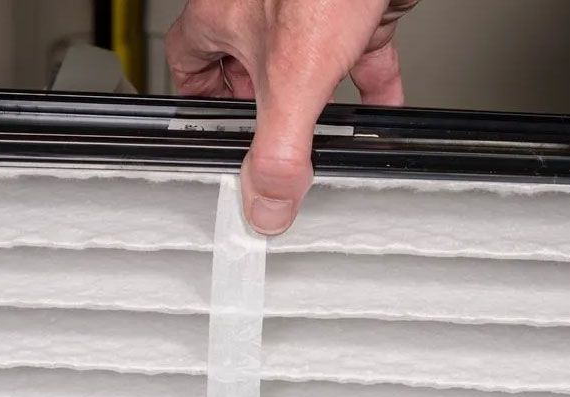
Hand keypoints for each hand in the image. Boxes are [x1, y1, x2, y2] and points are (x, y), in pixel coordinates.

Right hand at [167, 0, 421, 234]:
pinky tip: (382, 108)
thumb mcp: (292, 81)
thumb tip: (265, 204)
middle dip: (261, 108)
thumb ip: (278, 151)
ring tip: (323, 136)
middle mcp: (261, 10)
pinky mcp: (354, 8)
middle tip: (269, 143)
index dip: (196, 100)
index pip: (187, 63)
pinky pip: (358, 52)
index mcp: (224, 18)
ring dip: (315, 99)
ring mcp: (308, 9)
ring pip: (303, 62)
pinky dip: (370, 83)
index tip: (210, 132)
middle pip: (246, 66)